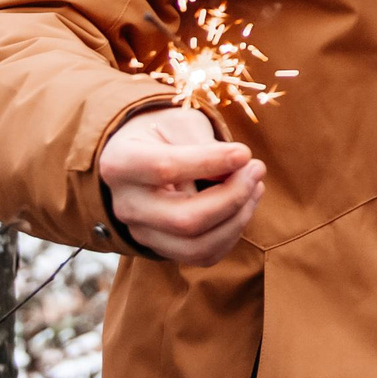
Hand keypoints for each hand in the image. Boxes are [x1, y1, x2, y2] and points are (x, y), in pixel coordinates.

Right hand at [97, 106, 264, 263]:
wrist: (144, 154)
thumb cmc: (165, 133)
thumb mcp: (180, 122)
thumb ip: (205, 144)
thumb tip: (239, 171)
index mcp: (120, 163)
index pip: (164, 169)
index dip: (209, 162)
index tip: (244, 153)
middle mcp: (125, 205)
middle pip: (184, 219)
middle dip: (232, 197)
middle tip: (256, 169)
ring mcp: (142, 233)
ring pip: (197, 246)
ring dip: (238, 218)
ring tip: (255, 185)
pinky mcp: (162, 248)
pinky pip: (204, 255)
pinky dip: (232, 232)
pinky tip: (245, 204)